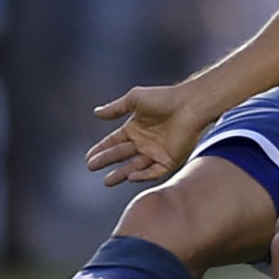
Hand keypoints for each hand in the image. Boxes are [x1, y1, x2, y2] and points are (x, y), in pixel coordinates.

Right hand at [85, 84, 211, 186]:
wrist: (190, 105)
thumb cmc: (164, 98)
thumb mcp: (134, 99)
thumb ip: (115, 108)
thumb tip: (96, 112)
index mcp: (136, 128)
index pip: (115, 141)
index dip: (101, 149)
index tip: (88, 157)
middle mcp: (145, 142)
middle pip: (121, 155)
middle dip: (106, 161)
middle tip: (91, 167)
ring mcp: (157, 152)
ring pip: (135, 166)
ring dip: (121, 174)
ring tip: (107, 181)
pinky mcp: (170, 159)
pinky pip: (154, 171)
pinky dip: (143, 175)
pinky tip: (130, 177)